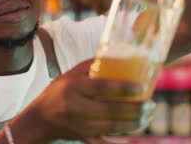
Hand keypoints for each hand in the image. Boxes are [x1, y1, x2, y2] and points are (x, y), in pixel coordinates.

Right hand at [25, 59, 154, 140]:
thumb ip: (90, 66)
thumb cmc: (57, 92)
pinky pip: (105, 140)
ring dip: (134, 122)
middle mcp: (76, 107)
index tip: (141, 87)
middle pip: (111, 110)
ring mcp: (80, 125)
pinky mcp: (83, 137)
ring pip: (112, 126)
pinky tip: (135, 132)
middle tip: (151, 104)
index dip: (123, 88)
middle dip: (134, 109)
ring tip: (148, 115)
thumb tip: (115, 55)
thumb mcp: (69, 75)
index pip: (102, 87)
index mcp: (74, 88)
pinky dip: (121, 139)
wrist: (39, 119)